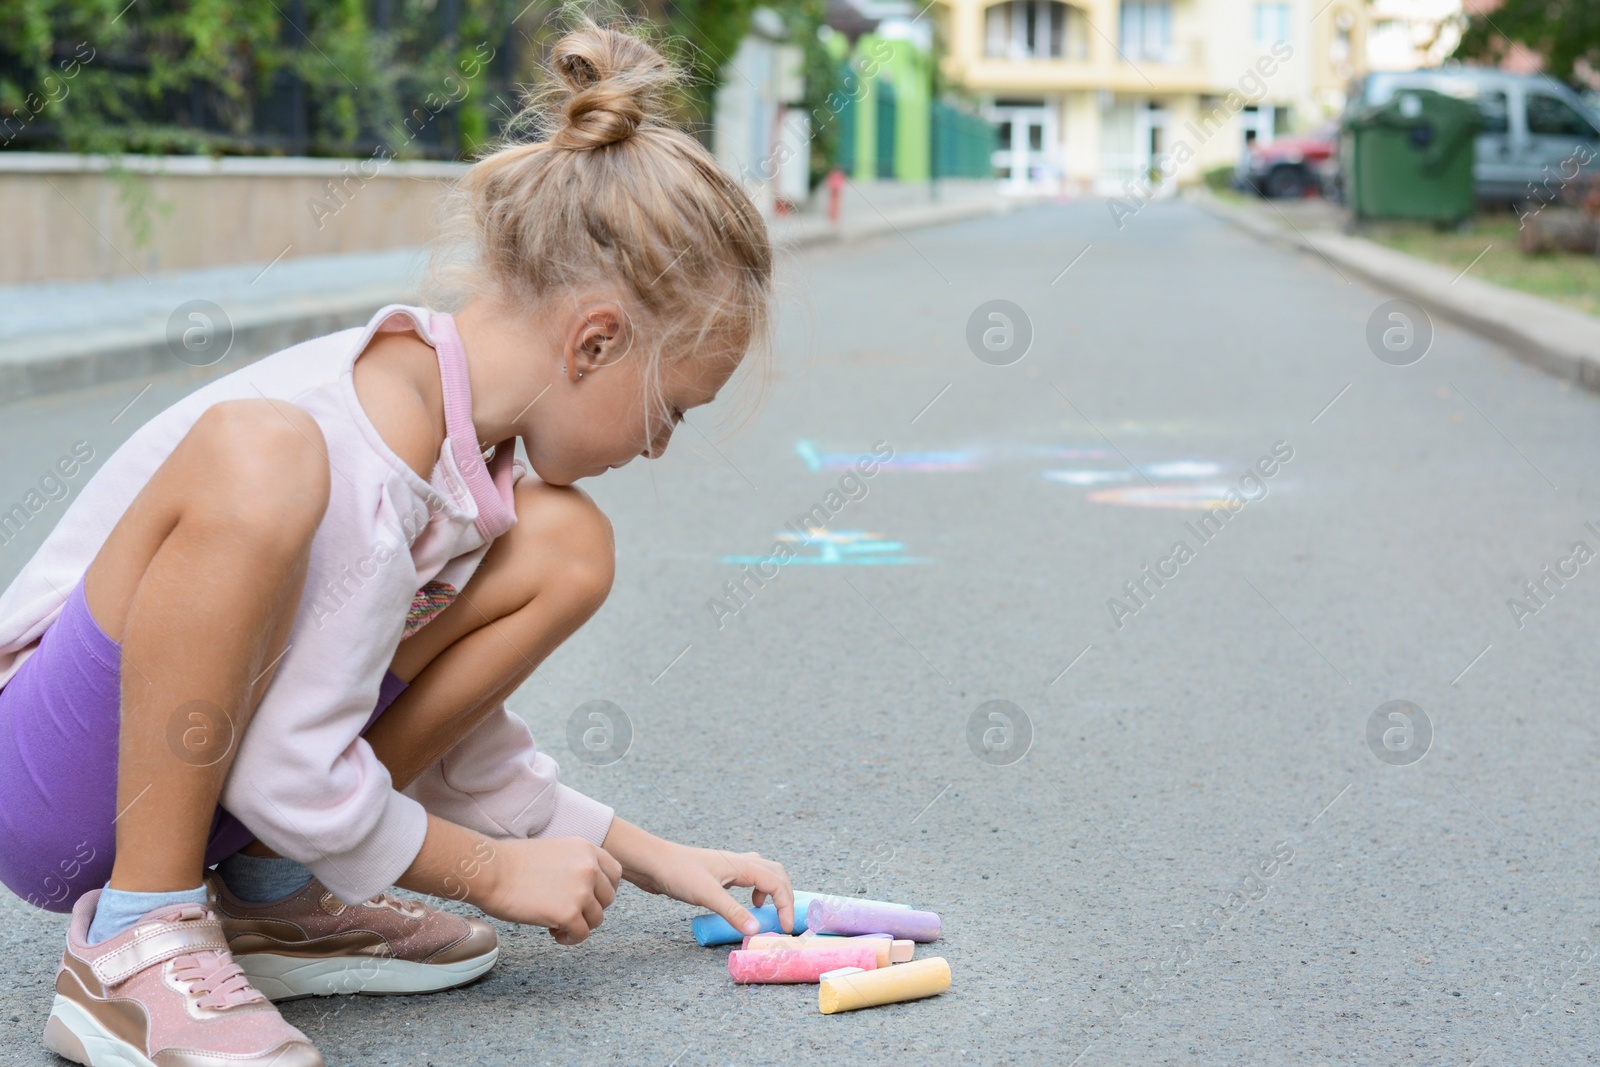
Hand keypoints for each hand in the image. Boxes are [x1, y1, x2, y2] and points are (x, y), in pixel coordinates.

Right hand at [397, 818, 621, 945]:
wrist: (491, 871)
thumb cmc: (513, 863)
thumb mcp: (555, 851)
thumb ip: (576, 865)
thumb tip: (588, 890)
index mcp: (586, 849)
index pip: (615, 873)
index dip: (603, 889)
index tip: (588, 898)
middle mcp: (589, 867)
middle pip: (608, 898)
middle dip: (590, 908)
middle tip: (568, 912)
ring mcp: (581, 891)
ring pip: (597, 919)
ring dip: (579, 925)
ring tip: (557, 924)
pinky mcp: (569, 913)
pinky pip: (582, 934)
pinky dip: (570, 938)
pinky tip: (553, 933)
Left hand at [603, 818, 793, 935]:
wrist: (652, 861)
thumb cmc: (678, 873)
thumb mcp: (707, 895)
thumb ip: (733, 912)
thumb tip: (756, 930)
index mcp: (742, 865)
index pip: (777, 883)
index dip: (786, 905)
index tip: (786, 928)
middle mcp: (739, 862)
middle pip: (776, 873)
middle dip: (785, 895)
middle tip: (784, 918)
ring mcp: (729, 866)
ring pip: (763, 872)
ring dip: (772, 890)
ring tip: (766, 911)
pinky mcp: (719, 873)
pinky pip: (748, 877)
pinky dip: (756, 889)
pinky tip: (745, 903)